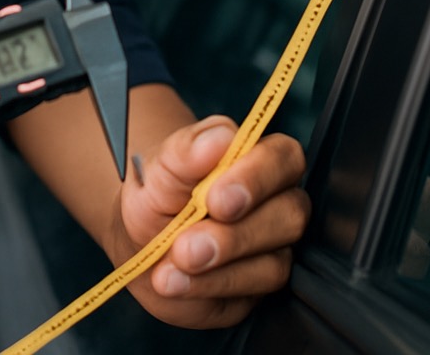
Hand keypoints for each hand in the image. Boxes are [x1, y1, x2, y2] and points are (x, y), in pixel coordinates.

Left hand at [114, 115, 309, 329]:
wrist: (140, 242)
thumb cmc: (155, 194)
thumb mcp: (156, 170)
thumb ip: (185, 150)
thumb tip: (221, 136)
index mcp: (255, 158)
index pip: (283, 157)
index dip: (256, 177)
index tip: (214, 198)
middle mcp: (274, 201)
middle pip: (289, 214)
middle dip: (235, 235)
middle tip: (186, 244)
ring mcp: (273, 246)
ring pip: (275, 262)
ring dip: (219, 266)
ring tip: (173, 262)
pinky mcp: (260, 284)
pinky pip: (251, 292)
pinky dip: (209, 287)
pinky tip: (175, 281)